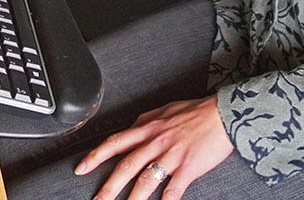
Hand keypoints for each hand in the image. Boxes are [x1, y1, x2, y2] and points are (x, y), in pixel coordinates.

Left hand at [75, 96, 233, 199]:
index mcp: (147, 128)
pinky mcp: (188, 168)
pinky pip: (173, 189)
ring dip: (132, 199)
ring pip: (145, 180)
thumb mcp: (163, 111)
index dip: (95, 156)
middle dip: (108, 187)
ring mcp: (171, 156)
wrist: (222, 114)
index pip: (114, 142)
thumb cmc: (194, 112)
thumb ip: (145, 123)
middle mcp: (155, 142)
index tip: (81, 168)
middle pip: (126, 167)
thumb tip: (130, 130)